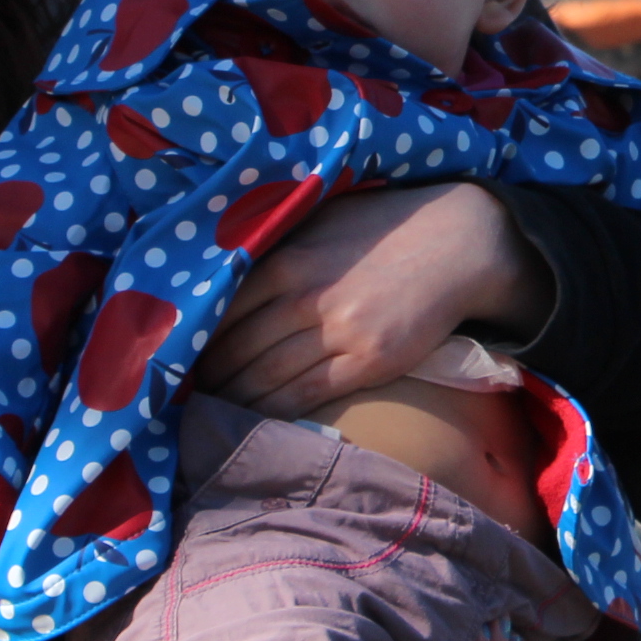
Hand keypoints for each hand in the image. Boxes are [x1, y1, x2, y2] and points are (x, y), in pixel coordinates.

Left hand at [201, 183, 554, 419]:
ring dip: (235, 400)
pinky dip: (274, 411)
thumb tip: (228, 273)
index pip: (221, 314)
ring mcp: (338, 334)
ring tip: (216, 411)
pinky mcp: (367, 362)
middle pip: (237, 353)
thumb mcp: (322, 222)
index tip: (182, 358)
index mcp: (286, 263)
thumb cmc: (384, 227)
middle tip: (189, 395)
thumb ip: (278, 248)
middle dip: (210, 379)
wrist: (458, 244)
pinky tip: (257, 417)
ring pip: (266, 379)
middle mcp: (305, 300)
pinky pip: (305, 396)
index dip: (197, 341)